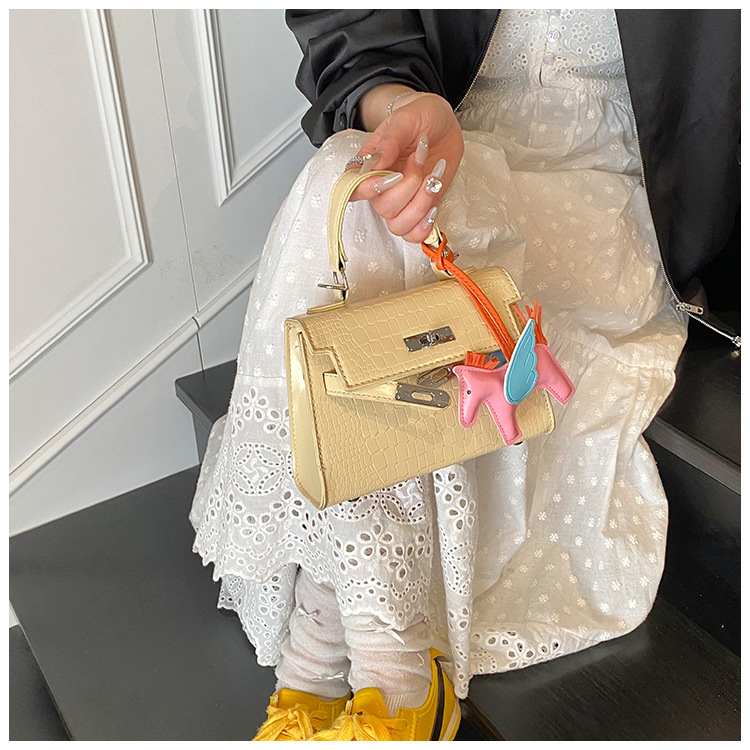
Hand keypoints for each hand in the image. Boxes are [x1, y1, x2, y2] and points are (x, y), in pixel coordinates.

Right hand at [350, 88, 463, 242]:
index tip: (390, 175)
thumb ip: (389, 141)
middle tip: (420, 159)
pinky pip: (414, 235)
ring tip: (432, 179)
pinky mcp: (418, 210)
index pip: (353, 190)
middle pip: (384, 208)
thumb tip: (375, 164)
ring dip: (420, 205)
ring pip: (399, 225)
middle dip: (409, 186)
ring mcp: (400, 203)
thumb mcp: (404, 119)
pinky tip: (433, 207)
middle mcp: (380, 190)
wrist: (441, 124)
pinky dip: (425, 226)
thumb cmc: (419, 118)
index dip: (368, 190)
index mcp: (368, 167)